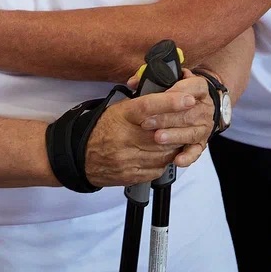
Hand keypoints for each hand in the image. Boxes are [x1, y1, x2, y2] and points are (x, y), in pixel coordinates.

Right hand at [84, 90, 203, 186]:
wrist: (81, 156)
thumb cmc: (102, 128)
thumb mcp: (118, 110)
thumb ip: (141, 105)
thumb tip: (166, 96)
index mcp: (123, 116)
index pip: (149, 106)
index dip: (171, 102)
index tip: (189, 99)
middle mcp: (126, 137)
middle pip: (162, 133)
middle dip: (179, 129)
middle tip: (190, 123)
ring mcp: (128, 158)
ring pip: (163, 153)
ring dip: (174, 147)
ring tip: (177, 140)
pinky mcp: (131, 174)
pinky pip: (157, 168)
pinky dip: (164, 161)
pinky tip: (162, 154)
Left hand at [132, 71, 216, 168]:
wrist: (200, 103)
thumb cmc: (180, 92)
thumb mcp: (171, 79)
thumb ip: (152, 78)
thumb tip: (133, 82)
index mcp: (199, 88)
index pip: (192, 86)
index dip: (176, 92)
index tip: (162, 96)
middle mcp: (204, 107)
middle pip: (187, 113)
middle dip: (166, 118)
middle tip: (147, 122)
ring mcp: (204, 126)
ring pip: (190, 132)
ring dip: (173, 136)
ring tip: (158, 138)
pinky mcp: (201, 142)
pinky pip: (195, 151)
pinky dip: (187, 156)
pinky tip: (177, 160)